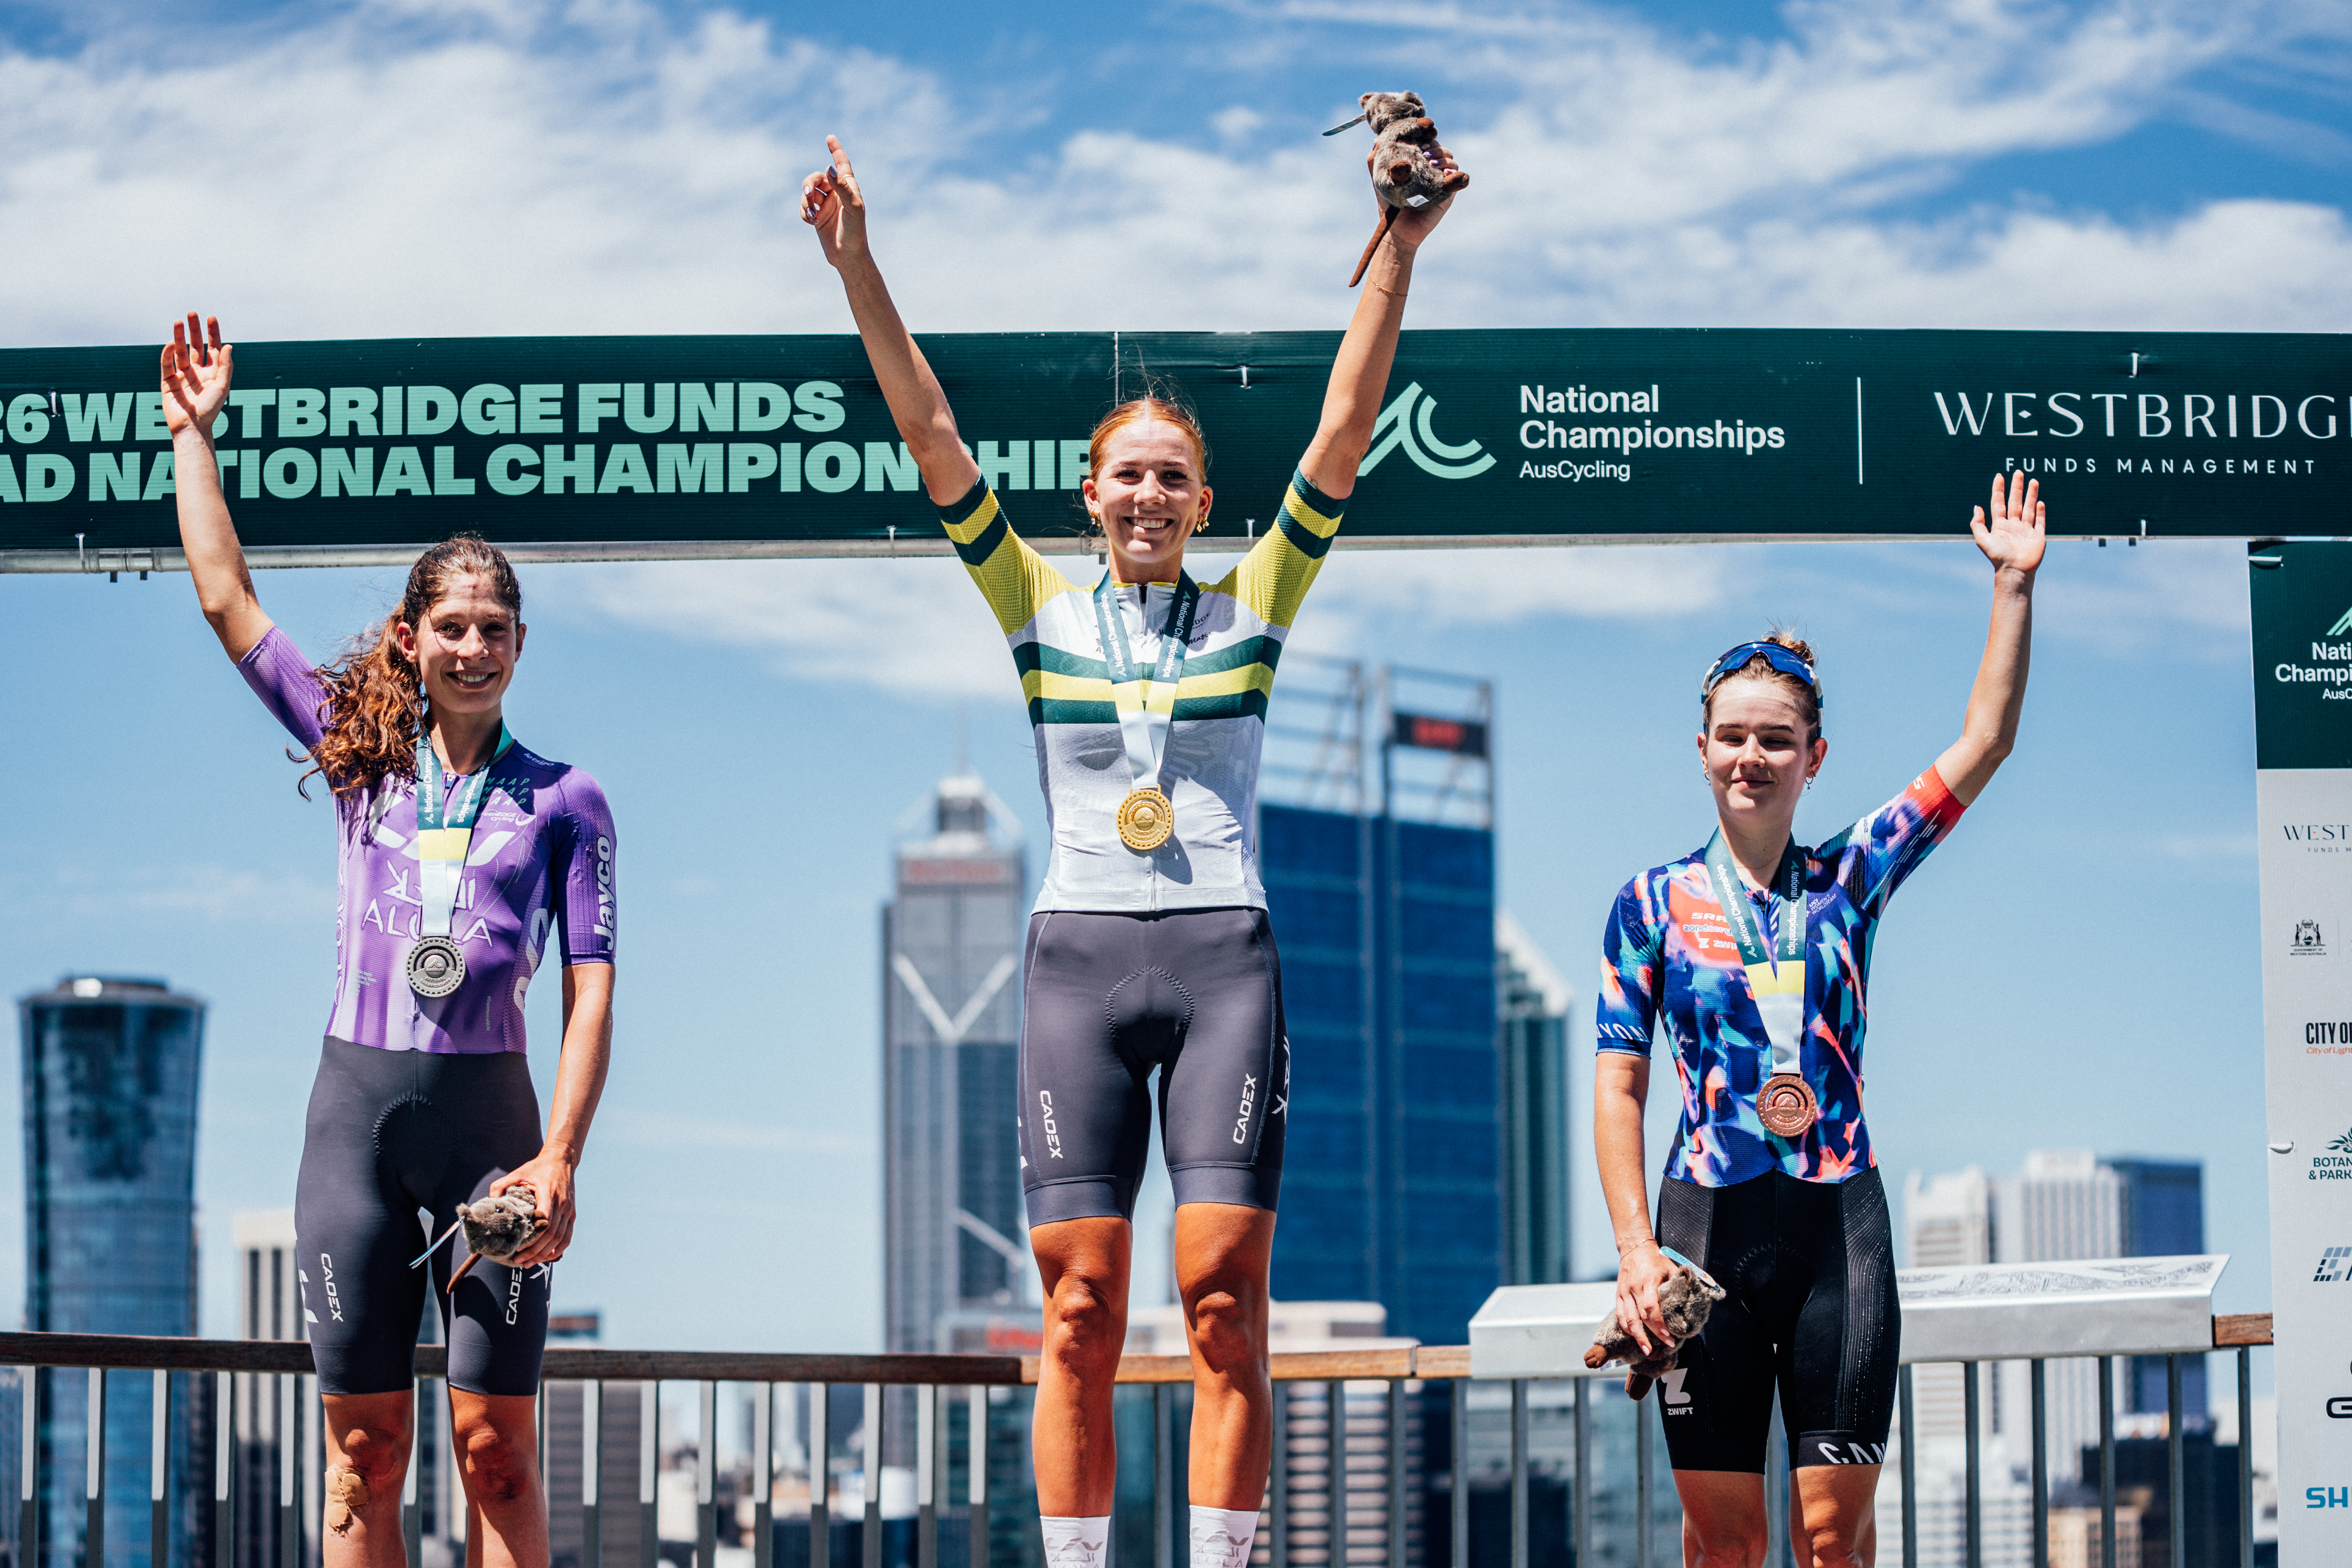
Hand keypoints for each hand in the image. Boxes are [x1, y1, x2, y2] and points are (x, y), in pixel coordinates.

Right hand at [160, 313, 231, 437]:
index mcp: (213, 373)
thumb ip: (226, 366)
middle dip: (194, 330)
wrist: (192, 427)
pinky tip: (171, 343)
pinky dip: (168, 353)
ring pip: (180, 351)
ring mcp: (182, 375)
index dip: (212, 333)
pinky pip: (166, 363)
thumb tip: (228, 346)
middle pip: (195, 345)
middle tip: (192, 313)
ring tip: (178, 321)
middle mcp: (197, 371)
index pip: (213, 348)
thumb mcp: (222, 386)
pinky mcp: (167, 380)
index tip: (211, 318)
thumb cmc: (210, 409)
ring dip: (179, 336)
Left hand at [492, 1151, 576, 1266]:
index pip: (545, 1219)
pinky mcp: (572, 1214)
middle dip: (535, 1251)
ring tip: (529, 1263)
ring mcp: (569, 1210)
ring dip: (545, 1254)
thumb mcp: (517, 1173)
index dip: (533, 1236)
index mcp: (548, 1193)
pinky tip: (548, 1257)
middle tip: (519, 1260)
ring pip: (560, 1239)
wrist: (562, 1160)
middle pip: (551, 1234)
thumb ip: (501, 1185)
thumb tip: (489, 1202)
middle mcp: (562, 1203)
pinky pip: (568, 1236)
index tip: (518, 1246)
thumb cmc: (537, 1168)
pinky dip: (559, 1249)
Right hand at [801, 134, 869, 269]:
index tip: (830, 137)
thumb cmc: (855, 232)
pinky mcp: (817, 216)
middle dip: (809, 185)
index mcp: (848, 187)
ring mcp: (826, 205)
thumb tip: (830, 168)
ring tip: (813, 215)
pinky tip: (812, 222)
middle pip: (816, 178)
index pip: (841, 164)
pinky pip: (805, 208)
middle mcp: (836, 193)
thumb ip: (842, 187)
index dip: (835, 150)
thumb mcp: (852, 208)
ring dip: (807, 202)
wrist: (848, 257)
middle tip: (809, 195)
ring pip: (808, 193)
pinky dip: (806, 213)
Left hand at [1379, 140, 1461, 252]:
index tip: (1419, 142)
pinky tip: (1446, 174)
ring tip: (1432, 164)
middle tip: (1425, 153)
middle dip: (1435, 147)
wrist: (1397, 230)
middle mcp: (1432, 171)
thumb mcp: (1379, 181)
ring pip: (1452, 161)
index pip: (1427, 144)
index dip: (1427, 138)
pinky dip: (1457, 173)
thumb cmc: (1389, 206)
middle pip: (1441, 150)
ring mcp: (1442, 181)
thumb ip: (1375, 161)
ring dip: (1445, 158)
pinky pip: (1461, 179)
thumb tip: (1376, 141)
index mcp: (1418, 164)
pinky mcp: (1449, 193)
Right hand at [1614, 1240, 1680, 1356]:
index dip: (1659, 1325)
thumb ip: (1682, 1283)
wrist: (1634, 1248)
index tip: (1670, 1336)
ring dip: (1638, 1337)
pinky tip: (1635, 1337)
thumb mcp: (1671, 1268)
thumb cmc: (1655, 1259)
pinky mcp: (1618, 1295)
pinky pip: (1620, 1315)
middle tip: (1666, 1346)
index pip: (1651, 1307)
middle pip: (1641, 1317)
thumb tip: (1697, 1297)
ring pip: (1628, 1320)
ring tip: (1647, 1351)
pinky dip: (1627, 1328)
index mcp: (1648, 1280)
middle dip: (1653, 1335)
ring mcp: (1624, 1292)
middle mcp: (1634, 1287)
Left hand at [1971, 470, 2045, 576]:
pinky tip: (2040, 502)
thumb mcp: (1982, 539)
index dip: (1998, 490)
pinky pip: (2040, 521)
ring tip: (2033, 481)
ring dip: (2031, 495)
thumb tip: (1977, 507)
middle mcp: (2013, 526)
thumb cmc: (1997, 556)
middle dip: (2016, 487)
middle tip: (2018, 472)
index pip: (1999, 503)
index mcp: (1999, 525)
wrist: (2014, 570)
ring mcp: (2026, 530)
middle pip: (2015, 502)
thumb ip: (1978, 523)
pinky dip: (2040, 512)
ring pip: (2028, 508)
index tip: (1999, 476)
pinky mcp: (2038, 536)